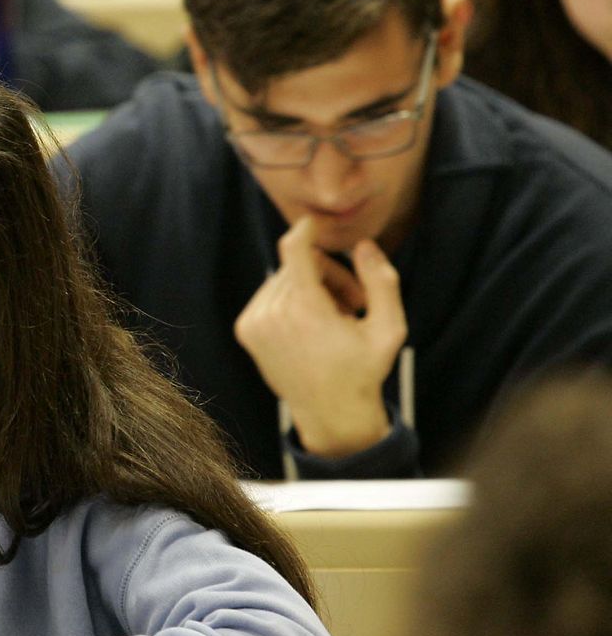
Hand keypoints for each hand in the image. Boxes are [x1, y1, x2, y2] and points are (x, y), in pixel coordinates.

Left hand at [234, 216, 406, 457]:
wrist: (330, 413)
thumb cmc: (363, 370)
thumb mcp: (389, 328)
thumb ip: (381, 281)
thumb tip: (363, 245)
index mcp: (304, 311)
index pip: (294, 250)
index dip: (306, 230)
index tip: (316, 222)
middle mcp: (272, 314)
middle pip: (299, 265)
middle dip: (330, 275)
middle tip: (355, 302)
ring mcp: (254, 323)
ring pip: (285, 278)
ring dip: (312, 288)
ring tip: (335, 318)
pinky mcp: (246, 329)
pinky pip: (270, 294)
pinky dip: (291, 300)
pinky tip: (312, 326)